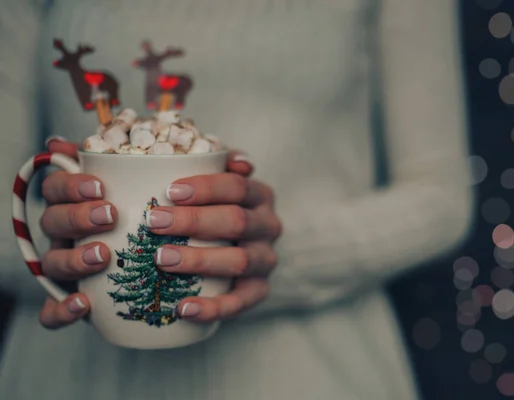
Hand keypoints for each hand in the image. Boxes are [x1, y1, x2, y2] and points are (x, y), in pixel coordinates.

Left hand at [37, 137, 254, 328]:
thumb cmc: (197, 211)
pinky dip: (214, 307)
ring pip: (241, 261)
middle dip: (196, 220)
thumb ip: (135, 165)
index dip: (206, 186)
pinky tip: (183, 309)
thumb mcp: (184, 182)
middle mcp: (267, 223)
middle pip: (238, 219)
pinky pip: (242, 303)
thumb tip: (60, 145)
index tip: (167, 191)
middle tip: (154, 224)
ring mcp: (265, 259)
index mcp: (255, 193)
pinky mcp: (258, 291)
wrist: (225, 254)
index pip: (237, 182)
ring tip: (162, 260)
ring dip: (201, 260)